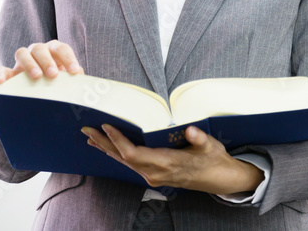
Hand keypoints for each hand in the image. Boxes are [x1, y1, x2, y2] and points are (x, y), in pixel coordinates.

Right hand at [0, 39, 83, 83]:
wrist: (37, 93)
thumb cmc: (57, 83)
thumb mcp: (66, 80)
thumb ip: (73, 79)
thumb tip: (81, 81)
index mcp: (54, 51)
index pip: (62, 49)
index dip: (69, 59)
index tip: (75, 72)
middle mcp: (37, 51)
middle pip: (40, 48)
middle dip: (47, 61)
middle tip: (53, 75)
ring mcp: (21, 61)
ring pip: (21, 53)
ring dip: (29, 64)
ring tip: (36, 77)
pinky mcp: (8, 72)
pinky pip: (1, 69)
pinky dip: (1, 74)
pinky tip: (2, 83)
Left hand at [81, 124, 264, 195]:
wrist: (220, 179)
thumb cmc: (214, 159)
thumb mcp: (211, 146)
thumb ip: (199, 138)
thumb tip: (190, 130)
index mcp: (167, 164)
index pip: (134, 154)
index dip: (118, 141)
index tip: (106, 127)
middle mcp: (156, 173)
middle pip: (124, 159)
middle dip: (105, 144)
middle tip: (87, 130)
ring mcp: (154, 176)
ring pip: (125, 163)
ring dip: (109, 150)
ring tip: (92, 138)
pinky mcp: (155, 176)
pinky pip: (132, 165)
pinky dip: (119, 155)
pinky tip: (111, 149)